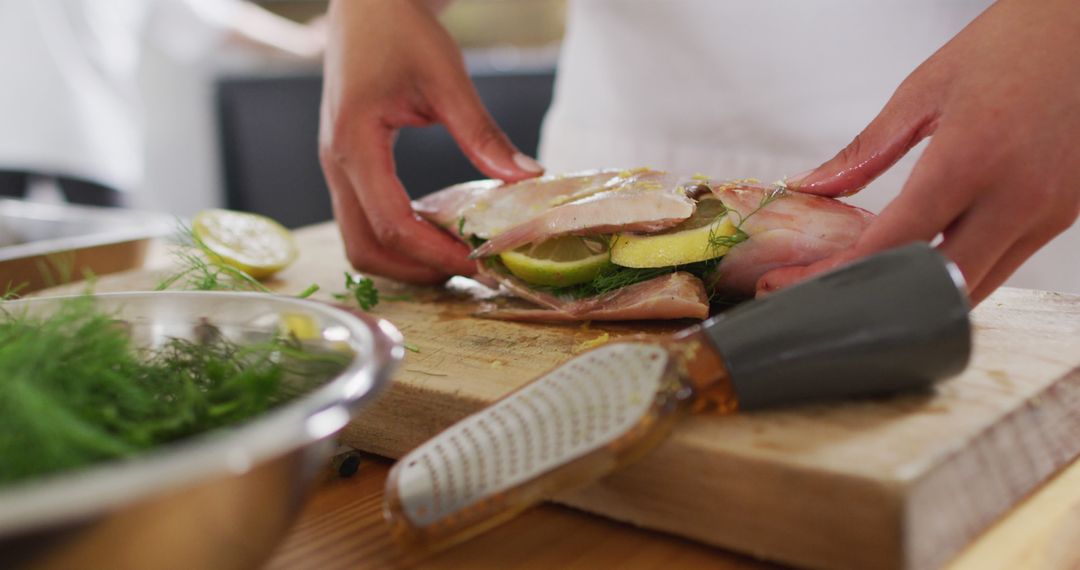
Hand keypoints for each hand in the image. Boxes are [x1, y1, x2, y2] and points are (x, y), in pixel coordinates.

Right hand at [319, 0, 542, 282]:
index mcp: (355, 144)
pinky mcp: (346, 164)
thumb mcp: (446, 78)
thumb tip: (525, 176)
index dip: (435, 253)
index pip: (392, 223)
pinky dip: (398, 238)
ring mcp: (336, 167)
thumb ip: (481, 133)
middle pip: (365, 247)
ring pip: (360, 239)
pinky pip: (364, 219)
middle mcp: (336, 163)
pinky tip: (436, 229)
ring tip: (455, 255)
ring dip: (404, 259)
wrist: (367, 2)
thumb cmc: (400, 30)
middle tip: (468, 270)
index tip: (479, 263)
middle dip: (416, 270)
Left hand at [760, 0, 1079, 304]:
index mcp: (972, 160)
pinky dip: (955, 273)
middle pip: (932, 288)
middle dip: (872, 300)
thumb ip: (866, 150)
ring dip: (917, 295)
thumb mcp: (925, 90)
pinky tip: (920, 259)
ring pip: (972, 288)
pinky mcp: (1066, 217)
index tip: (795, 283)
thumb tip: (812, 187)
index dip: (839, 274)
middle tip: (825, 293)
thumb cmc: (1017, 42)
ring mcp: (1049, 214)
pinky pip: (1002, 266)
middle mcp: (1016, 198)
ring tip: (867, 280)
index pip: (893, 244)